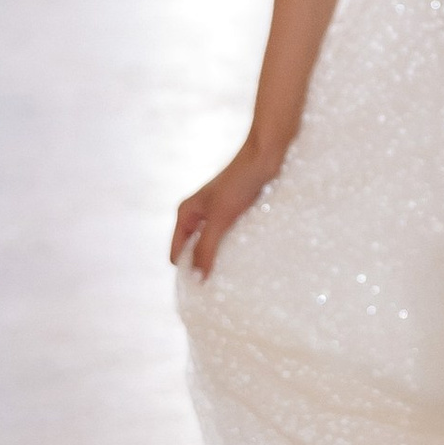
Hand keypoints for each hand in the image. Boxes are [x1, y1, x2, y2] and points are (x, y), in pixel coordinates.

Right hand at [171, 133, 287, 277]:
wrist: (266, 155)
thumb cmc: (241, 182)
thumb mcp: (221, 218)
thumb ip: (206, 248)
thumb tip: (197, 279)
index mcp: (186, 214)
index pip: (177, 254)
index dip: (187, 271)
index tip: (204, 289)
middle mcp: (197, 215)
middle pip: (194, 252)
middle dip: (205, 267)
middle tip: (222, 286)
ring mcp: (216, 215)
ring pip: (214, 246)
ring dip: (222, 258)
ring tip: (236, 273)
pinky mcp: (235, 213)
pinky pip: (230, 238)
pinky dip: (236, 248)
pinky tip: (247, 257)